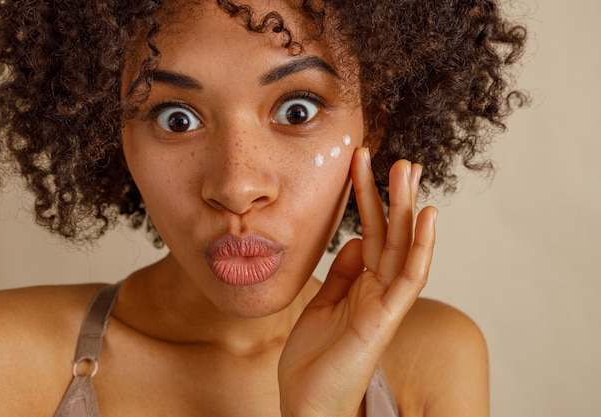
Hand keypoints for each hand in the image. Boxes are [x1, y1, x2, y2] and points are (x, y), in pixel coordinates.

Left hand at [278, 148, 437, 416]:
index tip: (361, 164)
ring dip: (407, 207)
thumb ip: (341, 275)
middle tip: (397, 158)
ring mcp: (385, 303)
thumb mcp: (322, 305)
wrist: (307, 402)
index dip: (367, 198)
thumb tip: (355, 241)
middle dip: (392, 194)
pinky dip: (421, 246)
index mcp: (362, 285)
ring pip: (402, 246)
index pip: (370, 233)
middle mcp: (378, 290)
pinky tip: (427, 216)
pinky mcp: (385, 319)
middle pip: (391, 233)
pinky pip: (408, 278)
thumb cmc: (315, 359)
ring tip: (409, 170)